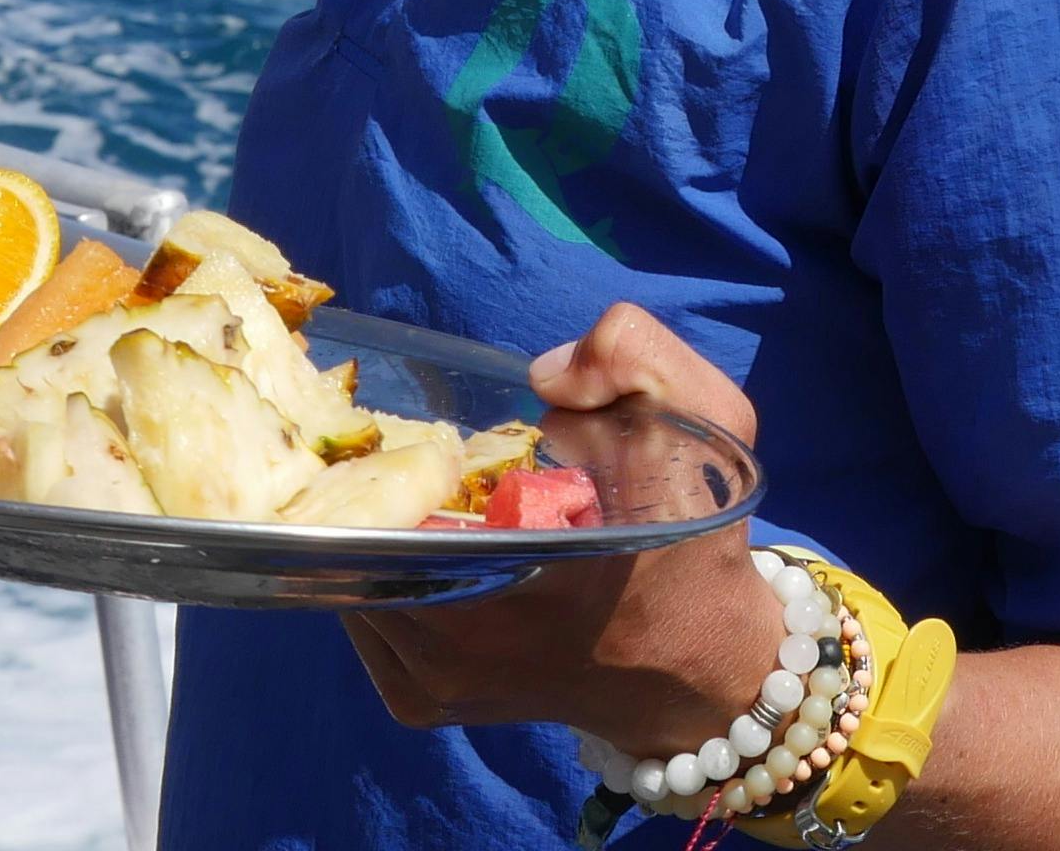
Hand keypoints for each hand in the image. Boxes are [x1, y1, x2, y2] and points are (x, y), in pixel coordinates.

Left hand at [342, 303, 784, 756]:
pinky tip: (425, 545)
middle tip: (411, 451)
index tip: (420, 430)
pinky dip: (377, 571)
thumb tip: (543, 374)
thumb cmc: (694, 543)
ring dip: (373, 529)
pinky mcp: (417, 701)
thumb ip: (637, 357)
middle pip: (358, 539)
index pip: (400, 509)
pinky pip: (363, 613)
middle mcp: (460, 647)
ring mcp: (430, 684)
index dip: (395, 458)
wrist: (696, 666)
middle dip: (375, 486)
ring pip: (351, 576)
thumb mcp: (708, 422)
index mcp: (528, 577)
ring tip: (420, 496)